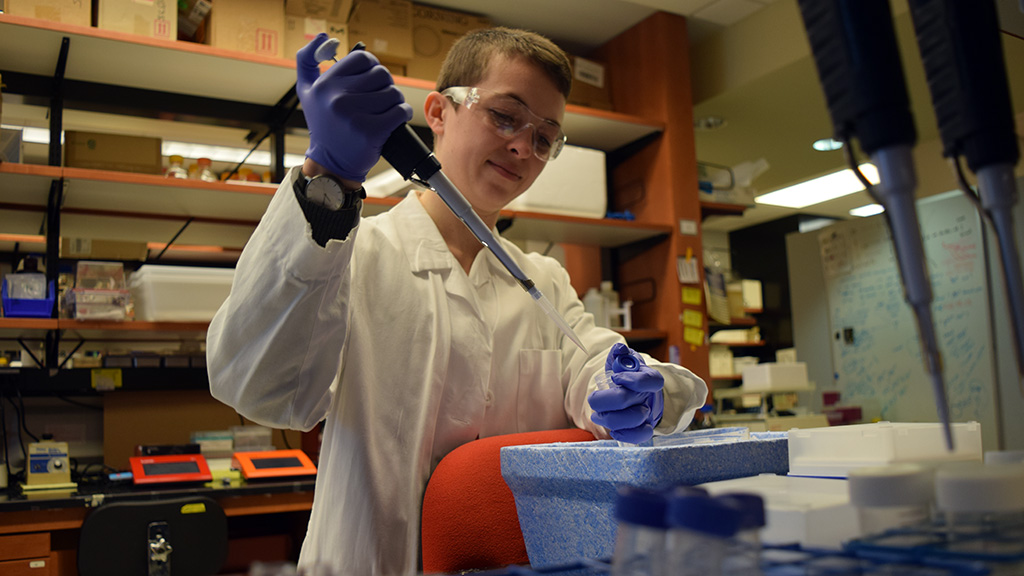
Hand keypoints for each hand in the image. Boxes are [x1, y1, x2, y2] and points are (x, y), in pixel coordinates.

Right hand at [296, 33, 413, 181]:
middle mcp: (337, 98)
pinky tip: (395, 119)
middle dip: (385, 85)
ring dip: (396, 101)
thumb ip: (306, 61)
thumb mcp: (307, 92)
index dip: (373, 67)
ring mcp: (354, 115)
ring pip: (393, 93)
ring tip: (386, 110)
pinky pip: (400, 111)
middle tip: (380, 99)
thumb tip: (323, 36)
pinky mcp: (371, 132)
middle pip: (381, 74)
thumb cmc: (324, 126)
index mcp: (324, 85)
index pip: (363, 59)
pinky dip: (403, 114)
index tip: (371, 81)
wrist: (332, 164)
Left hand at [588, 343, 664, 443]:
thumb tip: (619, 348)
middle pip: (631, 400)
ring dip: (611, 418)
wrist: (639, 392)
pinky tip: (614, 431)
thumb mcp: (625, 361)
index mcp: (649, 377)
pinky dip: (626, 435)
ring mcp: (648, 412)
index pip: (649, 380)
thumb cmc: (629, 374)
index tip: (615, 378)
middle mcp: (650, 396)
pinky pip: (640, 435)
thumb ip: (620, 354)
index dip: (632, 380)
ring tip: (597, 415)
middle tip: (592, 400)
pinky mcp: (644, 427)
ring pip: (635, 419)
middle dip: (606, 400)